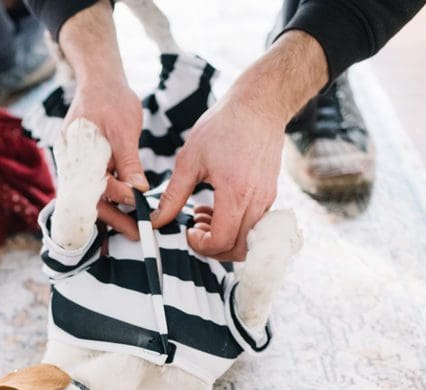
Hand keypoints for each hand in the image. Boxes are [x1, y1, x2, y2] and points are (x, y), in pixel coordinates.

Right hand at [58, 0, 146, 239]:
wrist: (99, 81)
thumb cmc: (111, 99)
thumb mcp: (124, 129)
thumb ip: (128, 162)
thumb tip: (138, 190)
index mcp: (76, 153)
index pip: (96, 184)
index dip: (119, 197)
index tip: (141, 206)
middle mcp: (69, 163)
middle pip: (88, 200)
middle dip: (113, 219)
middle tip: (136, 233)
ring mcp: (73, 166)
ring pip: (89, 199)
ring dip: (110, 215)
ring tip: (132, 228)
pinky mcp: (81, 167)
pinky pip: (90, 192)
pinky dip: (107, 204)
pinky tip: (123, 213)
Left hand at [151, 96, 284, 260]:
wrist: (259, 105)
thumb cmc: (223, 126)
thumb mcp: (189, 160)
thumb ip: (173, 196)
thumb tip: (155, 220)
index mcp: (234, 193)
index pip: (220, 241)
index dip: (200, 245)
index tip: (187, 232)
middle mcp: (256, 201)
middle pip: (239, 249)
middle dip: (213, 249)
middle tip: (194, 232)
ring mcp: (267, 199)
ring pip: (249, 241)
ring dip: (224, 239)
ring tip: (203, 218)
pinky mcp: (270, 195)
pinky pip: (254, 225)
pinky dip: (235, 227)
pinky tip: (217, 208)